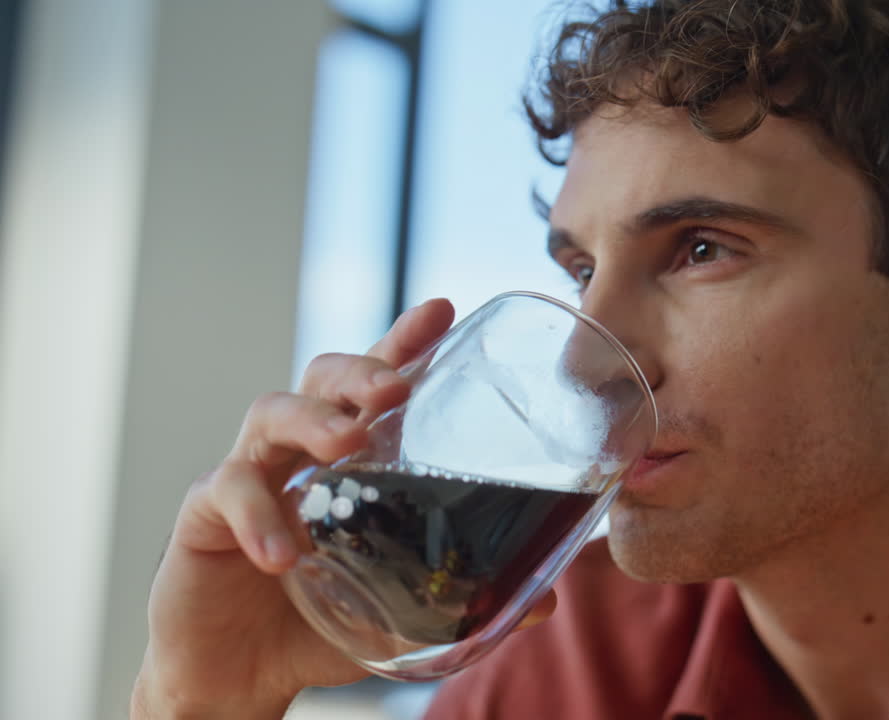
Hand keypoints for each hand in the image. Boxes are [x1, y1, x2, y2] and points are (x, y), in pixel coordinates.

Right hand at [132, 299, 553, 718]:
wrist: (240, 674)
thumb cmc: (320, 621)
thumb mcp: (399, 610)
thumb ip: (460, 599)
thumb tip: (544, 601)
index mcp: (350, 457)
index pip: (378, 385)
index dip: (405, 342)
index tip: (443, 311)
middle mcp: (301, 451)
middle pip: (324, 377)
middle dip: (361, 370)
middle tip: (394, 387)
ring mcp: (251, 474)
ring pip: (272, 412)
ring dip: (312, 420)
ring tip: (345, 442)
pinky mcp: (206, 514)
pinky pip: (228, 494)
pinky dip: (259, 517)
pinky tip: (284, 553)